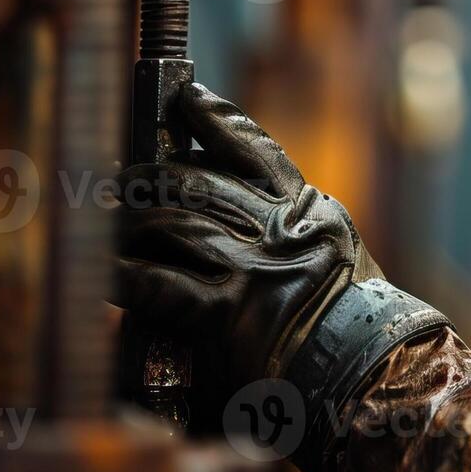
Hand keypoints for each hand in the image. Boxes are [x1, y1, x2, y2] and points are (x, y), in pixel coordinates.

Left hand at [113, 83, 381, 391]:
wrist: (368, 373)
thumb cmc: (349, 324)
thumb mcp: (334, 255)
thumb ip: (290, 227)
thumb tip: (223, 205)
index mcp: (310, 211)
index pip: (256, 149)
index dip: (216, 118)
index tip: (185, 98)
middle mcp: (282, 229)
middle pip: (198, 181)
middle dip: (148, 176)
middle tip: (117, 179)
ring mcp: (255, 268)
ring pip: (174, 223)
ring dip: (128, 223)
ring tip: (102, 222)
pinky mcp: (230, 313)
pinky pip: (161, 283)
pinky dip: (124, 275)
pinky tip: (104, 271)